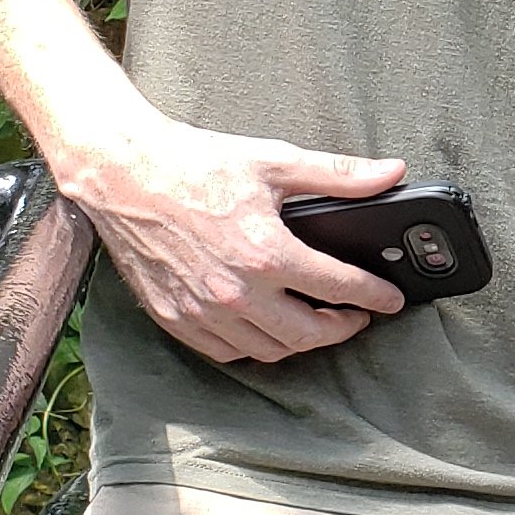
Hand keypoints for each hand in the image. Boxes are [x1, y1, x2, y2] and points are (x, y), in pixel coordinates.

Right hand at [60, 121, 408, 365]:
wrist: (123, 174)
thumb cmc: (195, 164)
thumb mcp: (275, 162)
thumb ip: (338, 175)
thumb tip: (390, 174)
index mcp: (267, 253)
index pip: (340, 288)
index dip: (375, 296)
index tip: (391, 299)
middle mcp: (237, 292)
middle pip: (308, 334)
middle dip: (343, 328)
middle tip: (357, 316)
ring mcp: (203, 311)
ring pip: (269, 351)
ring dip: (301, 342)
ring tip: (316, 322)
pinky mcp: (174, 318)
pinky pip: (227, 353)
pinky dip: (255, 347)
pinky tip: (266, 330)